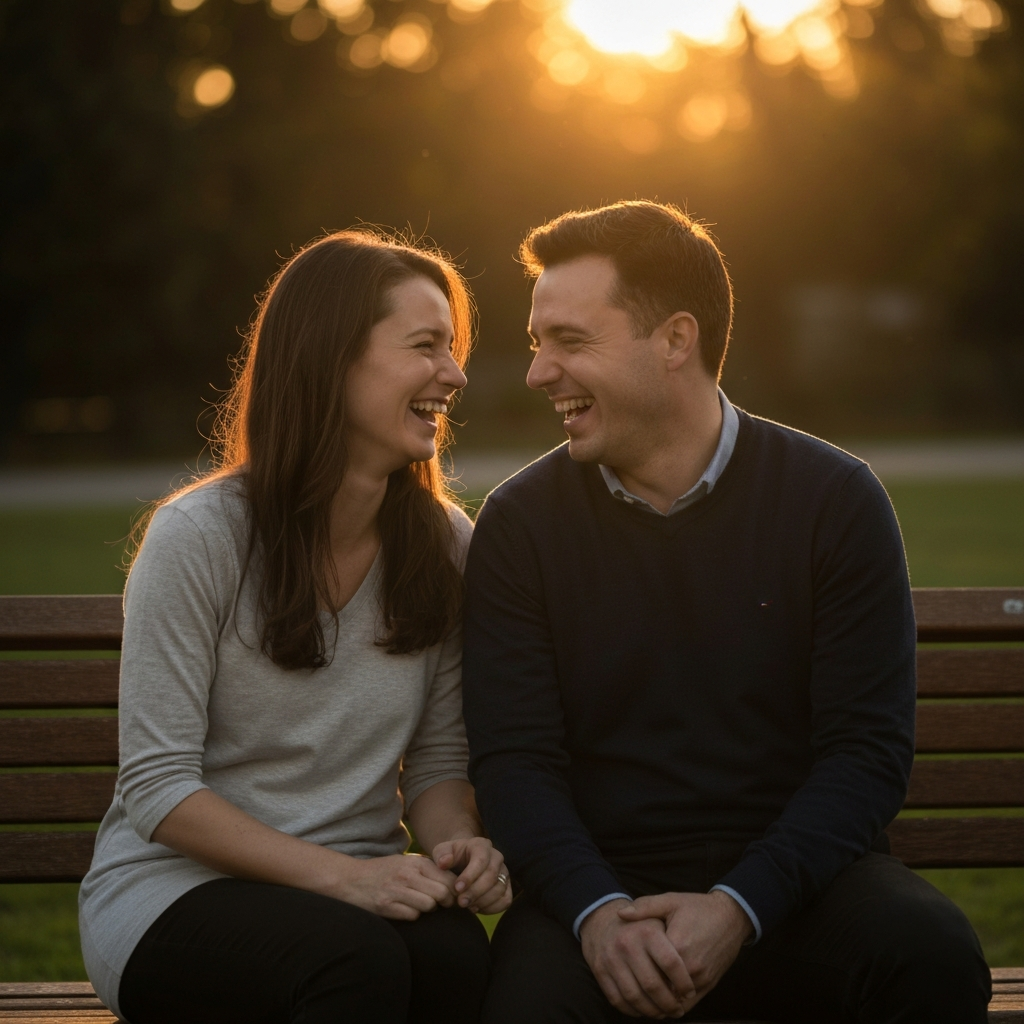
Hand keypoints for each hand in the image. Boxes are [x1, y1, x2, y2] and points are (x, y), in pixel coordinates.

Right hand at [328, 853, 457, 920]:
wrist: (350, 879)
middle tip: (442, 905)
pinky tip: (406, 910)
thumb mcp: (405, 863)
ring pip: (429, 906)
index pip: (447, 878)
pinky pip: (412, 916)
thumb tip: (452, 883)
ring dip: (428, 909)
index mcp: (415, 862)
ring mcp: (397, 890)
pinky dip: (413, 915)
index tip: (454, 896)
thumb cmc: (382, 871)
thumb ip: (426, 869)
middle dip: (446, 902)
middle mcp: (407, 875)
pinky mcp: (387, 906)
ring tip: (421, 905)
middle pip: (442, 893)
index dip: (454, 890)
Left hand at [432, 836, 511, 914]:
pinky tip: (476, 908)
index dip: (470, 875)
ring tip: (467, 906)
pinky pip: (506, 900)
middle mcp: (496, 857)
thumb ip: (441, 855)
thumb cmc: (451, 857)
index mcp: (481, 845)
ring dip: (483, 901)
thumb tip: (444, 862)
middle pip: (492, 875)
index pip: (481, 859)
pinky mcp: (506, 887)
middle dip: (475, 891)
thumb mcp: (442, 851)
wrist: (461, 863)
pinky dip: (492, 908)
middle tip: (461, 902)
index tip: (457, 888)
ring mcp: (504, 872)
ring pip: (499, 889)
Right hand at [580, 898, 694, 1018]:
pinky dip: (633, 1010)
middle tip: (678, 1010)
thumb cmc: (640, 925)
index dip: (684, 983)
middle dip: (669, 1004)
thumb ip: (677, 938)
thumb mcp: (660, 918)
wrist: (602, 921)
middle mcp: (627, 944)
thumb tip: (691, 969)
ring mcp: (611, 959)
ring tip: (663, 1013)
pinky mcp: (600, 971)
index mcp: (646, 931)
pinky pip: (618, 999)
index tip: (690, 992)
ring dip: (652, 1011)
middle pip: (652, 985)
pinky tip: (644, 1010)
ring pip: (635, 997)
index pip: (671, 963)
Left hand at [618, 891, 751, 1010]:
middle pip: (661, 988)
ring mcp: (702, 977)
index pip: (650, 967)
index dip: (634, 971)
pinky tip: (662, 999)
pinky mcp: (710, 984)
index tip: (623, 970)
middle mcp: (691, 965)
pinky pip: (689, 1004)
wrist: (731, 917)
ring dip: (659, 1001)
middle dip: (645, 990)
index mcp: (677, 944)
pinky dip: (675, 1005)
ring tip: (643, 995)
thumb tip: (621, 913)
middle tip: (629, 987)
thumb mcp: (671, 901)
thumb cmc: (698, 907)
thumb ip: (645, 907)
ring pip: (674, 1000)